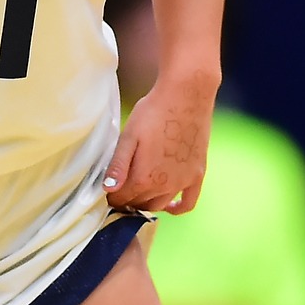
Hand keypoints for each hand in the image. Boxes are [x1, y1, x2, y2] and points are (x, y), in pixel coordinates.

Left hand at [106, 71, 215, 213]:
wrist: (187, 95)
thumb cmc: (153, 112)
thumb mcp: (128, 136)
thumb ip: (118, 165)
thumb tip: (108, 190)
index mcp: (143, 178)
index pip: (121, 199)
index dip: (111, 196)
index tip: (107, 190)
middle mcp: (165, 186)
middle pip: (140, 204)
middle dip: (128, 199)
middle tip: (120, 188)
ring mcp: (183, 182)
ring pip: (160, 205)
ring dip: (147, 202)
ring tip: (138, 191)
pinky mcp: (198, 174)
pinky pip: (188, 203)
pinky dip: (177, 208)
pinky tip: (169, 207)